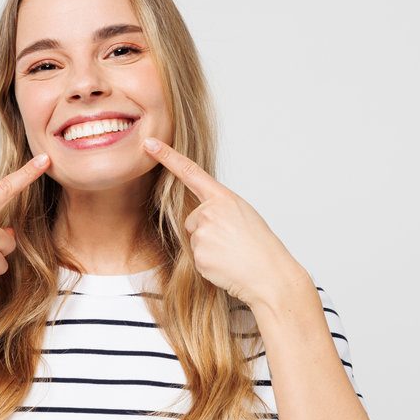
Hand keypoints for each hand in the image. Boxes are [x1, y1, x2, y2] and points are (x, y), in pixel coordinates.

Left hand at [142, 137, 308, 308]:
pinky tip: (225, 265)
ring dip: (208, 248)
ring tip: (231, 254)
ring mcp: (202, 233)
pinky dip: (208, 263)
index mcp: (224, 198)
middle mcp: (210, 212)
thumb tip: (199, 217)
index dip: (168, 157)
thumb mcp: (243, 215)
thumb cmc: (260, 247)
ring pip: (194, 239)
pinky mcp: (198, 254)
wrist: (269, 275)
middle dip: (206, 231)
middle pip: (192, 219)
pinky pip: (196, 257)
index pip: (190, 172)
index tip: (150, 144)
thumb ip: (219, 209)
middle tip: (231, 243)